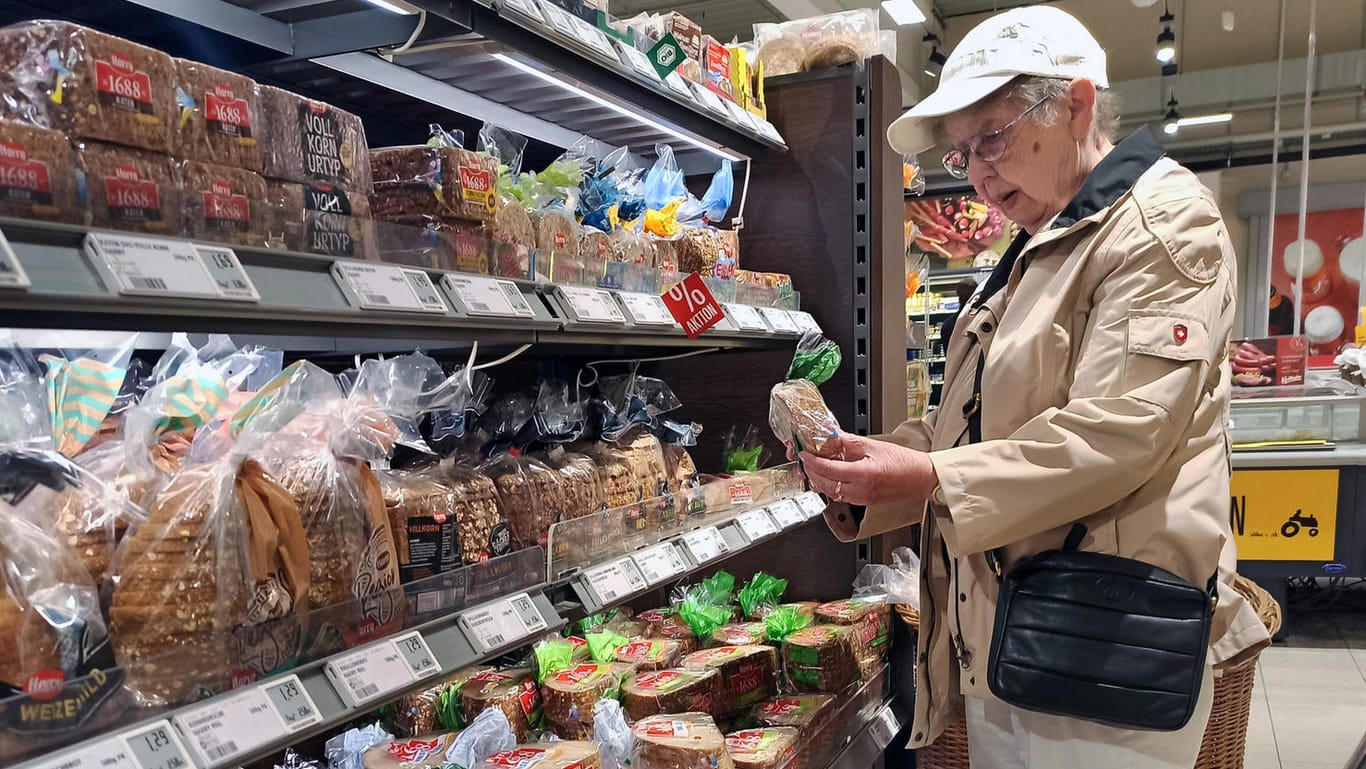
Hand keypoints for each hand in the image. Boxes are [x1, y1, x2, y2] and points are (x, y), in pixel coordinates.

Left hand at [800, 432, 937, 506]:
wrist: (921, 478)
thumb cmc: (904, 462)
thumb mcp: (872, 445)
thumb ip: (847, 441)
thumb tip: (830, 433)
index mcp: (863, 474)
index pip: (828, 469)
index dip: (812, 461)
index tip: (804, 453)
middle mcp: (859, 490)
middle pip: (824, 483)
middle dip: (811, 471)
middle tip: (805, 459)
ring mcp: (860, 498)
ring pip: (829, 491)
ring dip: (818, 479)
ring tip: (813, 466)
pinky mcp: (862, 501)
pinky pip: (839, 495)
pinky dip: (829, 485)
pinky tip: (828, 476)